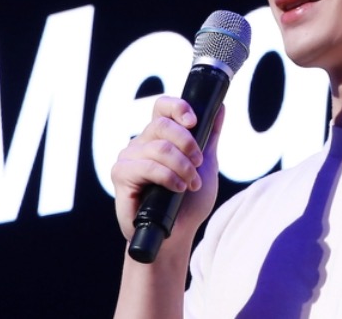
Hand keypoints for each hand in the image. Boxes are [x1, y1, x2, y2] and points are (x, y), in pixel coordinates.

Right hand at [112, 96, 224, 251]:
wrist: (176, 234)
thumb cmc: (188, 202)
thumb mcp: (206, 165)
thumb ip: (210, 135)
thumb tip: (221, 107)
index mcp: (160, 136)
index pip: (163, 107)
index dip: (178, 107)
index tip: (194, 122)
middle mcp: (141, 142)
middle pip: (163, 125)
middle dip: (188, 144)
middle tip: (199, 164)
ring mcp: (129, 157)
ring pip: (160, 148)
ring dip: (183, 168)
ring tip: (191, 184)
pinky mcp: (120, 174)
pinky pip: (149, 167)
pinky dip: (169, 178)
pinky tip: (178, 189)